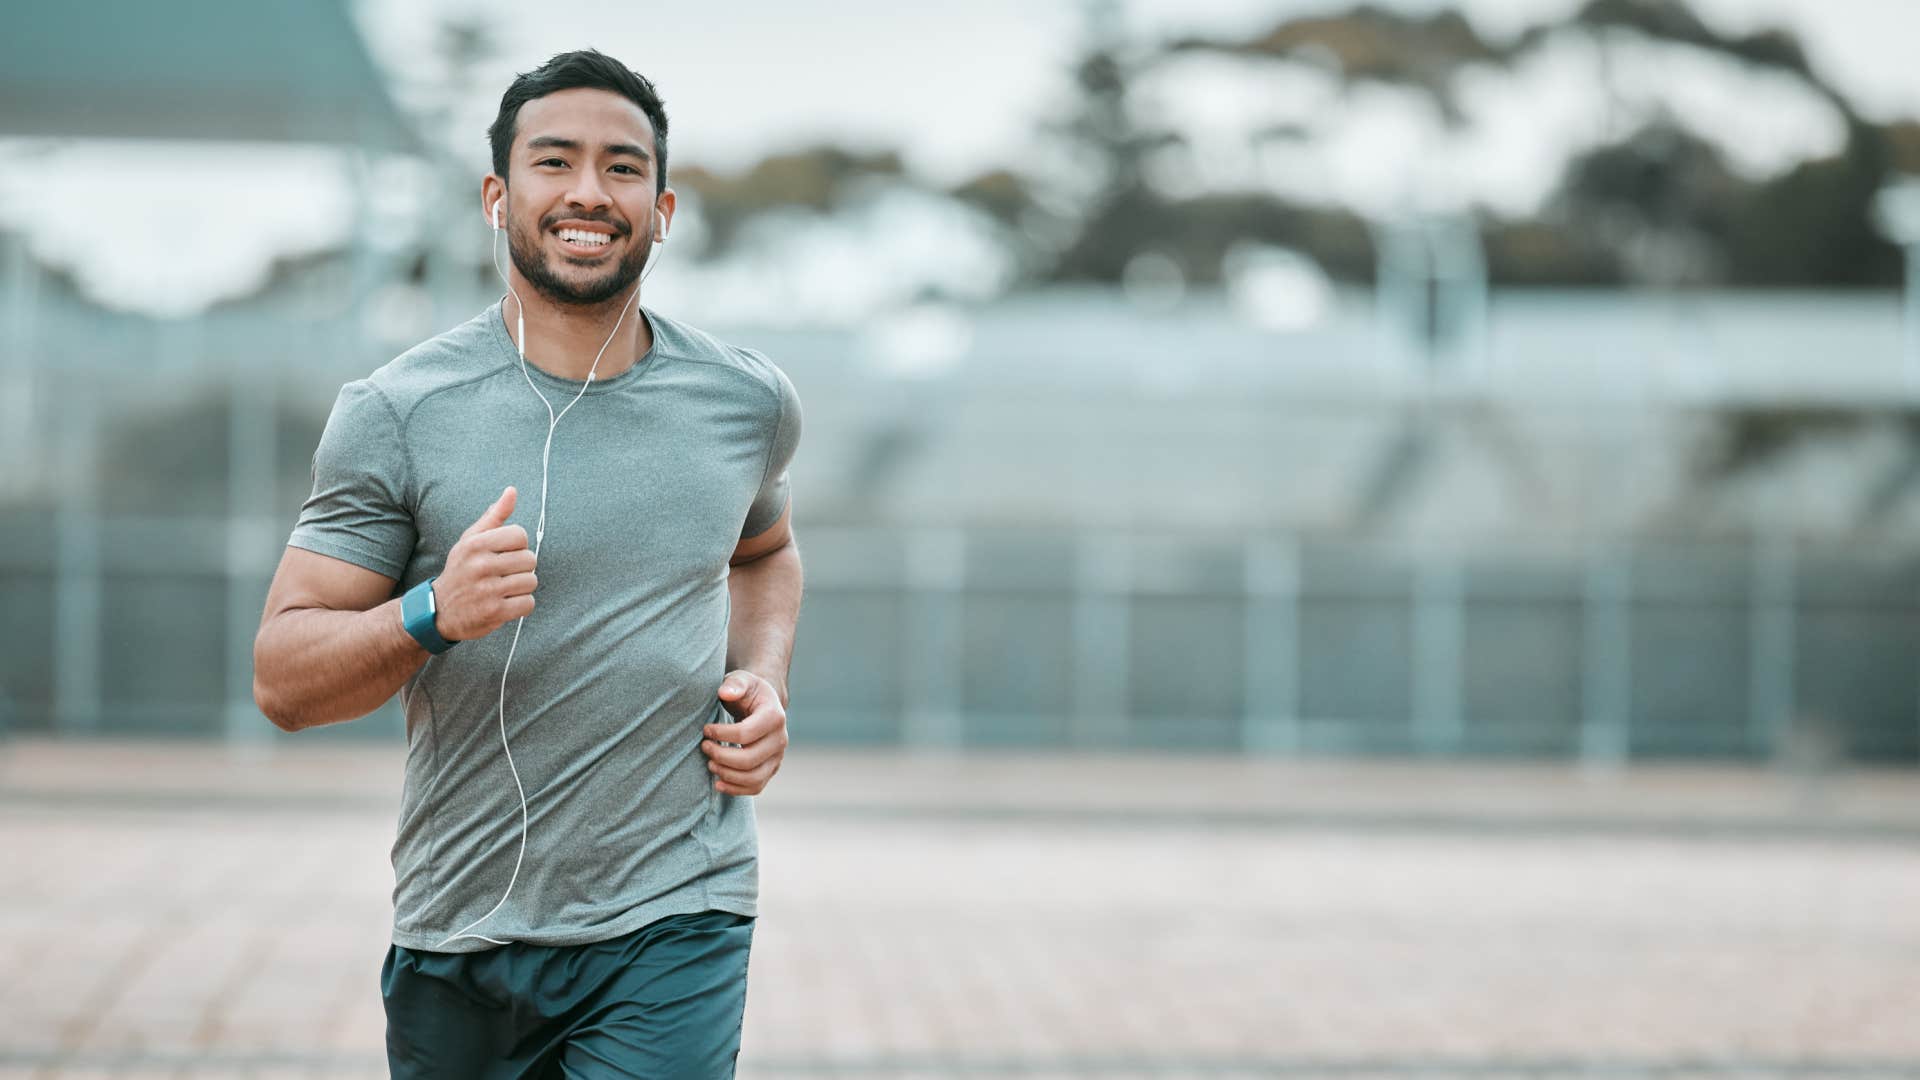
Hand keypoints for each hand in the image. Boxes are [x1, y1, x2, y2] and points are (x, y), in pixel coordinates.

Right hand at [432, 486, 537, 641]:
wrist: (439, 611)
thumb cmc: (461, 570)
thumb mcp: (471, 541)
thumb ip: (494, 517)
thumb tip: (512, 491)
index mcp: (476, 544)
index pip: (520, 535)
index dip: (517, 546)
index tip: (504, 554)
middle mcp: (480, 565)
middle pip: (530, 559)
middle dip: (522, 568)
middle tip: (504, 574)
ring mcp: (487, 590)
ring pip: (531, 581)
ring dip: (522, 587)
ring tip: (504, 588)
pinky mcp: (494, 612)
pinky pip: (528, 603)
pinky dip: (521, 605)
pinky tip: (506, 603)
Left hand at [702, 671, 787, 795]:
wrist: (761, 705)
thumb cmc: (747, 692)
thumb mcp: (741, 680)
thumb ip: (734, 684)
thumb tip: (725, 693)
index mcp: (775, 716)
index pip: (746, 734)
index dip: (721, 734)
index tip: (706, 730)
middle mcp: (781, 739)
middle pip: (749, 759)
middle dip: (720, 755)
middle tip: (704, 746)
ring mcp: (778, 757)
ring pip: (753, 778)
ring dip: (727, 774)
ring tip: (710, 763)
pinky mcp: (771, 769)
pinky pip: (756, 787)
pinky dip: (736, 789)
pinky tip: (718, 782)